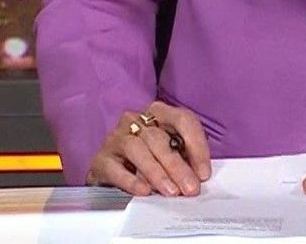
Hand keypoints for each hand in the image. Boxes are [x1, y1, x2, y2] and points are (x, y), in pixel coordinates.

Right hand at [85, 101, 211, 196]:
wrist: (113, 170)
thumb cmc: (148, 158)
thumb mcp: (171, 153)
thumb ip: (187, 158)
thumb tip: (200, 176)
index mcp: (159, 113)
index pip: (183, 119)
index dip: (197, 145)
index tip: (204, 172)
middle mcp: (136, 120)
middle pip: (159, 138)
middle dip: (177, 165)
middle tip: (190, 187)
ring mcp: (116, 137)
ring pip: (137, 149)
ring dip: (157, 172)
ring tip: (170, 191)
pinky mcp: (102, 158)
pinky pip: (116, 168)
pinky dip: (131, 180)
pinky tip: (144, 190)